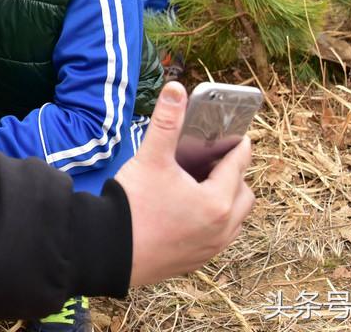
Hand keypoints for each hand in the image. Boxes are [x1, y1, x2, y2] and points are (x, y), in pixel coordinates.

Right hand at [113, 82, 254, 285]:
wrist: (107, 251)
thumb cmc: (132, 205)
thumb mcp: (151, 158)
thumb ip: (167, 122)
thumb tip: (176, 89)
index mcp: (217, 201)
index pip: (238, 166)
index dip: (239, 147)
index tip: (240, 138)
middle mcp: (222, 228)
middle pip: (244, 195)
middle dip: (236, 176)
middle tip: (217, 161)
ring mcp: (210, 248)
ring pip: (234, 219)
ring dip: (228, 201)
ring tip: (205, 186)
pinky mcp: (196, 261)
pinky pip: (219, 238)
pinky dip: (215, 222)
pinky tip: (191, 211)